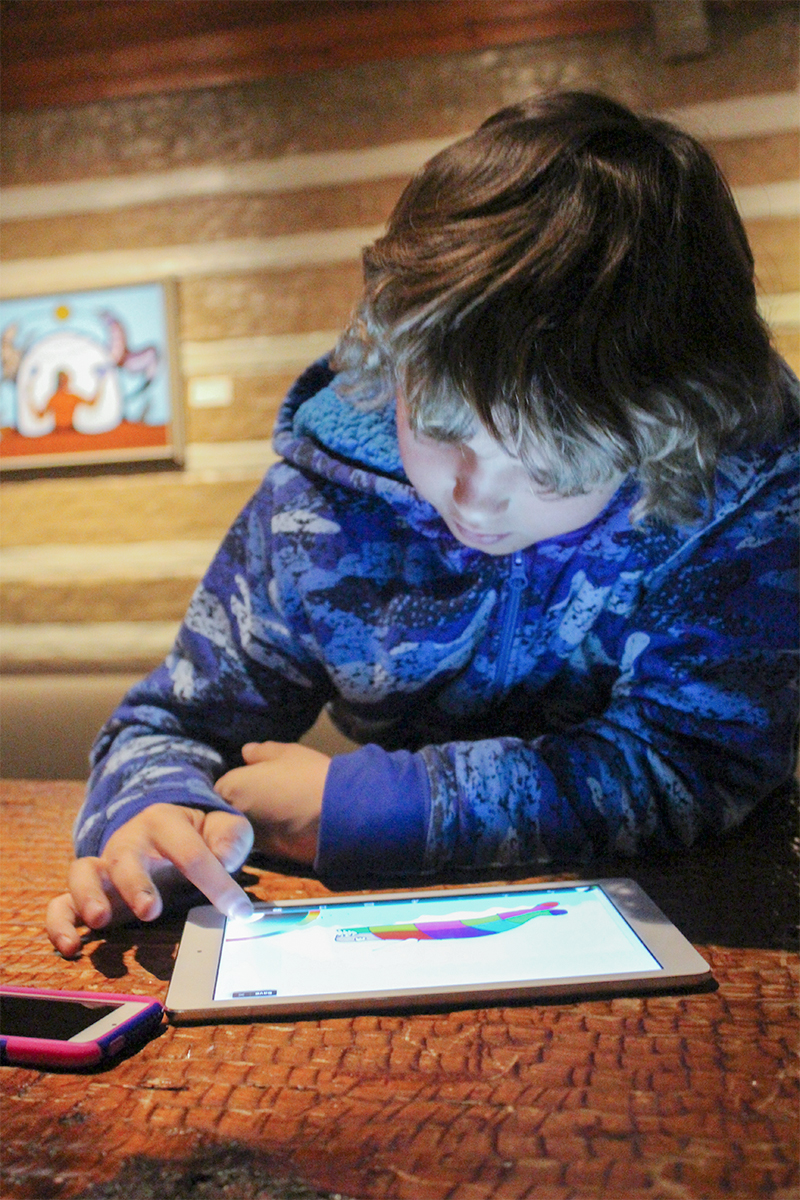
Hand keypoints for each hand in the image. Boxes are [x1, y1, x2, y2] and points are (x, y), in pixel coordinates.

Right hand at [46, 804, 253, 957]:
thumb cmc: (198, 835)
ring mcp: (105, 868)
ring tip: (99, 921)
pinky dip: (59, 924)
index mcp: (164, 823)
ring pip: (83, 874)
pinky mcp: (89, 895)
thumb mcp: (222, 827)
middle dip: (136, 884)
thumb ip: (230, 838)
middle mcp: (129, 843)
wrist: (165, 831)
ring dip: (88, 897)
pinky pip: (61, 904)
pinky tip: (71, 946)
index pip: (190, 852)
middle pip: (125, 858)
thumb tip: (226, 859)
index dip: (216, 882)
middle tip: (151, 910)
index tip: (238, 911)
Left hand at [214, 741, 328, 864]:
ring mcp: (249, 839)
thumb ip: (261, 752)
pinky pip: (262, 841)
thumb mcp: (287, 753)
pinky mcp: (268, 856)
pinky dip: (270, 834)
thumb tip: (246, 752)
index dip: (236, 783)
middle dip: (240, 804)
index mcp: (232, 788)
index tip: (253, 780)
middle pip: (229, 811)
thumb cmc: (308, 775)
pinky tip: (289, 825)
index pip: (219, 788)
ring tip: (279, 811)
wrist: (339, 813)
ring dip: (254, 821)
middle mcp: (234, 817)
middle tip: (266, 795)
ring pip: (244, 828)